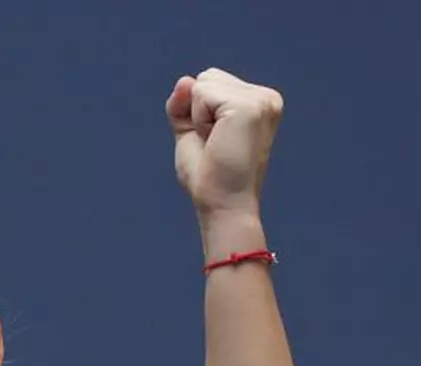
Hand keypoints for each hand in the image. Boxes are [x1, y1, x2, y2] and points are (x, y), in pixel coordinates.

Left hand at [166, 68, 283, 219]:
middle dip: (198, 112)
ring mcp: (260, 100)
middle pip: (208, 77)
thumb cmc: (208, 176)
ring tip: (217, 143)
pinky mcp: (248, 106)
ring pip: (204, 82)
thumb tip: (185, 79)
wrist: (222, 204)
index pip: (211, 82)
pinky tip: (216, 141)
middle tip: (214, 144)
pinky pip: (201, 93)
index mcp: (259, 103)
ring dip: (198, 117)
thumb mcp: (191, 132)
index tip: (215, 142)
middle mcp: (266, 97)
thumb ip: (184, 104)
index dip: (198, 113)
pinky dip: (199, 120)